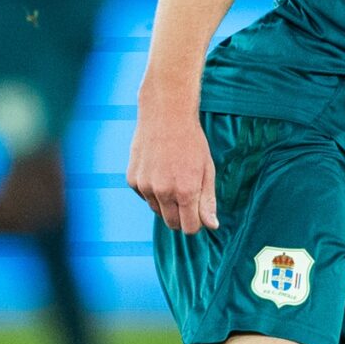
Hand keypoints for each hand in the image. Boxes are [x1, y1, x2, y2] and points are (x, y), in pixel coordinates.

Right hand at [127, 100, 217, 233]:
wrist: (165, 115)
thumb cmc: (191, 142)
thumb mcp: (206, 170)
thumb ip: (208, 201)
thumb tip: (212, 226)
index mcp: (186, 191)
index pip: (189, 228)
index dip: (195, 224)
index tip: (197, 214)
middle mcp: (163, 192)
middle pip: (172, 224)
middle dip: (181, 217)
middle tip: (187, 197)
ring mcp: (145, 187)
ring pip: (157, 210)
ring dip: (166, 203)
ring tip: (173, 177)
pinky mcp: (132, 180)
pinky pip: (145, 197)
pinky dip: (152, 190)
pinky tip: (159, 170)